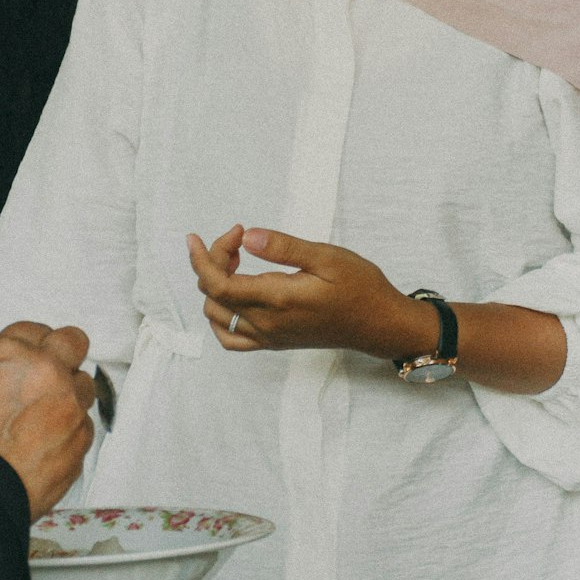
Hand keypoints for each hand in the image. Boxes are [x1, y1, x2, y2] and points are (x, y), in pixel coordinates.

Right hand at [0, 322, 96, 519]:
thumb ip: (1, 370)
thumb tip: (17, 369)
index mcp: (11, 354)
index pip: (35, 330)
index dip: (35, 344)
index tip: (34, 355)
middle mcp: (47, 371)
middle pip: (73, 341)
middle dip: (66, 352)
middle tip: (54, 370)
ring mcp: (70, 402)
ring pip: (84, 384)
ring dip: (70, 395)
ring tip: (45, 419)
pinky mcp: (83, 434)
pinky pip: (84, 423)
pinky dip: (71, 430)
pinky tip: (48, 445)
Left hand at [187, 226, 434, 359]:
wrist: (379, 324)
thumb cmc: (360, 288)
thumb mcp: (327, 257)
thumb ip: (285, 248)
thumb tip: (249, 237)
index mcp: (278, 300)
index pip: (219, 284)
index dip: (203, 258)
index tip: (200, 236)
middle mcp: (268, 324)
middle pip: (213, 296)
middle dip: (213, 261)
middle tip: (239, 237)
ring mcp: (269, 337)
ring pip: (217, 317)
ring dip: (215, 286)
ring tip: (238, 260)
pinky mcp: (274, 343)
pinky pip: (231, 338)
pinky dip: (220, 316)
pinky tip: (235, 295)